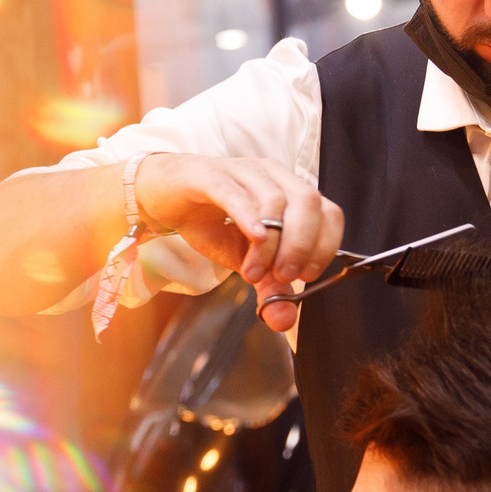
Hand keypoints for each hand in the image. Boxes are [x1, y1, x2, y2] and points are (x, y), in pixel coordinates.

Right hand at [133, 155, 343, 331]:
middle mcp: (273, 176)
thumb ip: (267, 285)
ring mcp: (242, 171)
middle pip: (308, 202)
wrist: (162, 197)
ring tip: (251, 273)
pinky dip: (249, 218)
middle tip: (283, 276)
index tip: (307, 276)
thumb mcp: (242, 259)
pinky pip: (237, 194)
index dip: (325, 245)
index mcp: (290, 192)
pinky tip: (253, 240)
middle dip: (302, 245)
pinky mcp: (210, 175)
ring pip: (273, 202)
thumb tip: (284, 320)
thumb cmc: (209, 222)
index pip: (328, 212)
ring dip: (269, 245)